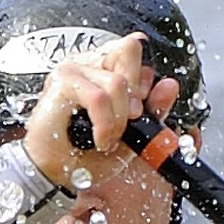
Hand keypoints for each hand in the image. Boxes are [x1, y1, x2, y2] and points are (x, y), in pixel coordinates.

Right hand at [19, 32, 181, 190]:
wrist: (53, 174)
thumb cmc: (82, 155)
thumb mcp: (131, 133)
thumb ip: (152, 108)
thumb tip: (170, 85)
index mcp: (101, 69)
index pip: (134, 49)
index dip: (143, 79)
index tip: (137, 111)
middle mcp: (87, 64)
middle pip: (129, 49)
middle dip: (136, 92)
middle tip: (127, 121)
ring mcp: (72, 70)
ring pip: (118, 81)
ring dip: (119, 120)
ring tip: (108, 138)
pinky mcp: (61, 83)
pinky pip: (99, 97)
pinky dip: (105, 124)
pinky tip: (99, 139)